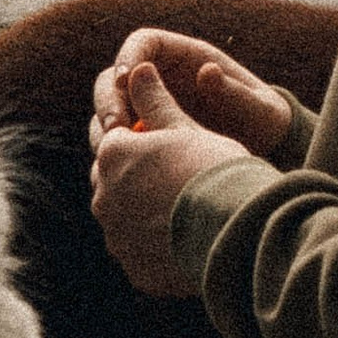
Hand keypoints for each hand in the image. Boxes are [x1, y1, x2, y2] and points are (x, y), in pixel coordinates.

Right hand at [89, 27, 295, 162]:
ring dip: (104, 128)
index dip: (128, 56)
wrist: (266, 154)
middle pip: (114, 77)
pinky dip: (113, 151)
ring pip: (109, 109)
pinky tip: (123, 169)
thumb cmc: (265, 124)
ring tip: (114, 150)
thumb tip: (206, 72)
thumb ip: (234, 93)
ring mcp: (150, 109)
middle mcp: (162, 80)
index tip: (125, 80)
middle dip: (108, 98)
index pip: (143, 42)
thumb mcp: (258, 110)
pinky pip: (117, 140)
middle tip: (114, 127)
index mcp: (186, 59)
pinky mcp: (145, 137)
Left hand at [91, 62, 255, 297]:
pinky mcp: (134, 269)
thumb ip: (155, 99)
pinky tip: (186, 242)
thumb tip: (139, 68)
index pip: (116, 140)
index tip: (170, 148)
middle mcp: (103, 196)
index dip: (144, 141)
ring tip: (185, 212)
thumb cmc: (213, 166)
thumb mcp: (185, 126)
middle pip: (116, 182)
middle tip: (177, 179)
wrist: (235, 227)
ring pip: (126, 220)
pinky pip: (141, 254)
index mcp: (112, 154)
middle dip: (138, 179)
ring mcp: (116, 237)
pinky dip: (157, 247)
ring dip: (145, 214)